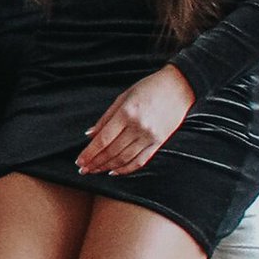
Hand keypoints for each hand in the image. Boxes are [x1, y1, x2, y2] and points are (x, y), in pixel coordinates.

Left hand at [76, 65, 195, 174]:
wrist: (180, 87)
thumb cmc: (149, 88)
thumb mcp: (123, 97)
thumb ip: (105, 118)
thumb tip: (89, 135)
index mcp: (127, 114)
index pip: (103, 140)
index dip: (89, 153)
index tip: (79, 161)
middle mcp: (139, 127)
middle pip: (112, 151)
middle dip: (95, 162)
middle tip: (83, 169)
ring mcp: (150, 136)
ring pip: (124, 158)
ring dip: (107, 167)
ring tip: (95, 170)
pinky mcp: (160, 142)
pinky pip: (141, 160)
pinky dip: (126, 168)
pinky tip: (114, 171)